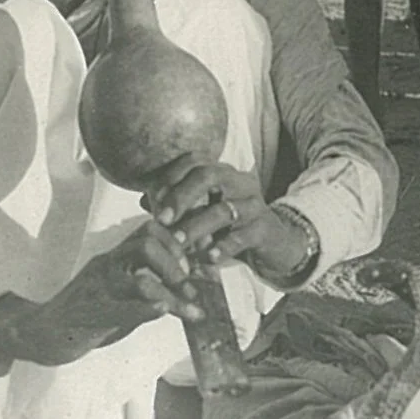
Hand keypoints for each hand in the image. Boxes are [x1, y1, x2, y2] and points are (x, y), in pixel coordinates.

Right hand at [0, 219, 203, 370]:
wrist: (42, 332)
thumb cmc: (85, 312)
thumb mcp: (115, 289)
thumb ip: (144, 282)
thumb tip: (185, 284)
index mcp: (113, 258)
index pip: (148, 230)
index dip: (175, 240)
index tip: (192, 261)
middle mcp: (106, 266)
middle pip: (146, 244)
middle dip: (176, 262)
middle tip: (189, 283)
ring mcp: (99, 290)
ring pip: (140, 278)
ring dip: (172, 291)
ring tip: (190, 307)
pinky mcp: (93, 316)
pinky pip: (124, 308)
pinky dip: (148, 308)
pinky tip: (164, 310)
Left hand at [141, 155, 308, 278]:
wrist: (275, 243)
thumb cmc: (231, 226)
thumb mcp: (204, 212)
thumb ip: (178, 205)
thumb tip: (144, 199)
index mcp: (222, 172)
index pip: (194, 160)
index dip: (171, 175)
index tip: (152, 197)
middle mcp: (239, 182)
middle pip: (208, 175)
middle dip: (181, 196)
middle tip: (162, 218)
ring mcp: (254, 205)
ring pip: (223, 210)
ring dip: (196, 227)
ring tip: (177, 243)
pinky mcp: (265, 229)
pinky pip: (242, 236)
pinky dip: (223, 247)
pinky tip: (208, 258)